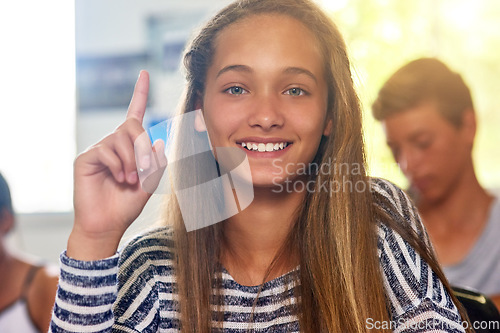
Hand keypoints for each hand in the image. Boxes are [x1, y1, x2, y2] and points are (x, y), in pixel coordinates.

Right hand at [68, 70, 165, 259]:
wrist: (107, 223)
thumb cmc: (127, 203)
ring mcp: (99, 149)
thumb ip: (157, 161)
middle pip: (132, 126)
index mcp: (130, 146)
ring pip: (121, 139)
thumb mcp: (151, 182)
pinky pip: (106, 150)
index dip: (140, 93)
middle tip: (142, 171)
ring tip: (129, 180)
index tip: (144, 72)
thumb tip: (157, 139)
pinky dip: (118, 165)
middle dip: (142, 148)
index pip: (135, 114)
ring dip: (132, 161)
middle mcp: (114, 143)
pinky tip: (118, 178)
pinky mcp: (86, 157)